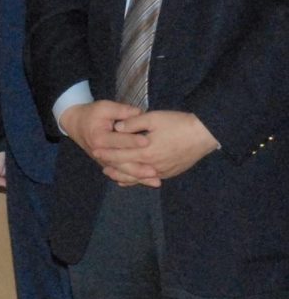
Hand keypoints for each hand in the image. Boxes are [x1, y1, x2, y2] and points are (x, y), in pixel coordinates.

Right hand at [61, 100, 161, 187]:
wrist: (76, 125)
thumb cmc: (92, 114)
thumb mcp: (104, 107)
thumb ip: (121, 110)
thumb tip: (139, 112)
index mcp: (100, 137)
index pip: (118, 140)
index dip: (133, 141)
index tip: (147, 142)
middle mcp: (101, 152)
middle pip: (121, 162)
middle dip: (138, 168)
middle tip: (154, 170)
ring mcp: (103, 161)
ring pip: (122, 172)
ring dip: (139, 177)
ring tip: (155, 181)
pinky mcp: (107, 165)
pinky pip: (121, 175)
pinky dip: (133, 180)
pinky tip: (146, 182)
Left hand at [98, 110, 218, 183]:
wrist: (203, 135)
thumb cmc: (177, 123)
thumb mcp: (153, 118)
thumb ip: (133, 123)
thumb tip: (116, 128)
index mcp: (146, 151)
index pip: (121, 154)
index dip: (107, 153)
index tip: (95, 151)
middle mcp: (152, 165)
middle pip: (127, 169)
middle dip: (112, 167)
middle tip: (100, 165)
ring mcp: (162, 171)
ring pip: (138, 178)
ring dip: (124, 176)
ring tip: (112, 175)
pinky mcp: (170, 173)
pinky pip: (150, 179)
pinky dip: (138, 180)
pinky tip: (133, 180)